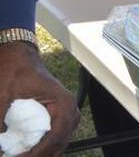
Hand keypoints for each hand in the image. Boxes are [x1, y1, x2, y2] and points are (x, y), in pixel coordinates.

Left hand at [0, 41, 79, 156]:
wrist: (16, 54)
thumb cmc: (14, 68)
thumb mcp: (2, 94)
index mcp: (62, 102)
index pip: (56, 136)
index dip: (38, 153)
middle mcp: (68, 109)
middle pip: (59, 143)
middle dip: (40, 155)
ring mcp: (64, 113)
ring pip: (58, 142)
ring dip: (41, 153)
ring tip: (20, 156)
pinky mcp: (55, 115)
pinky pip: (53, 137)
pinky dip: (41, 147)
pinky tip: (25, 151)